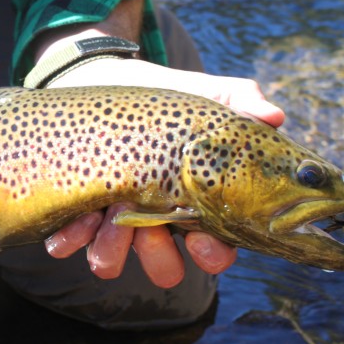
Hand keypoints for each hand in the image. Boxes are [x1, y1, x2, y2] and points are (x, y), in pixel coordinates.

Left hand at [42, 53, 283, 287]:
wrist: (99, 76)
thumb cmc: (159, 95)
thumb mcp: (199, 93)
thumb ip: (237, 101)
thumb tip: (273, 115)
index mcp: (192, 203)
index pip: (216, 248)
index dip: (212, 253)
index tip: (201, 237)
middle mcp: (154, 220)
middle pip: (165, 267)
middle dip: (158, 256)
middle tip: (150, 226)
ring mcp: (113, 220)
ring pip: (113, 261)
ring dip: (112, 249)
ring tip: (108, 215)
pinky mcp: (75, 210)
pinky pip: (70, 241)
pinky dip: (72, 235)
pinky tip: (75, 216)